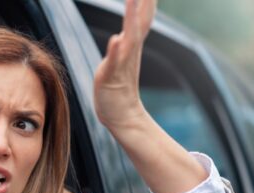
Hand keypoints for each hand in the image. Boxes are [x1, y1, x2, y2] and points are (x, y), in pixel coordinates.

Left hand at [94, 0, 156, 131]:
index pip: (142, 18)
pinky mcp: (110, 78)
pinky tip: (116, 39)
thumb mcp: (118, 61)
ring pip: (129, 38)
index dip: (146, 1)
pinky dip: (115, 51)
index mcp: (132, 47)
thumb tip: (120, 34)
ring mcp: (121, 64)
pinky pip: (113, 62)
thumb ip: (121, 46)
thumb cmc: (117, 88)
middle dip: (143, 3)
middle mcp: (130, 52)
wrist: (122, 116)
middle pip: (140, 22)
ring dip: (131, 19)